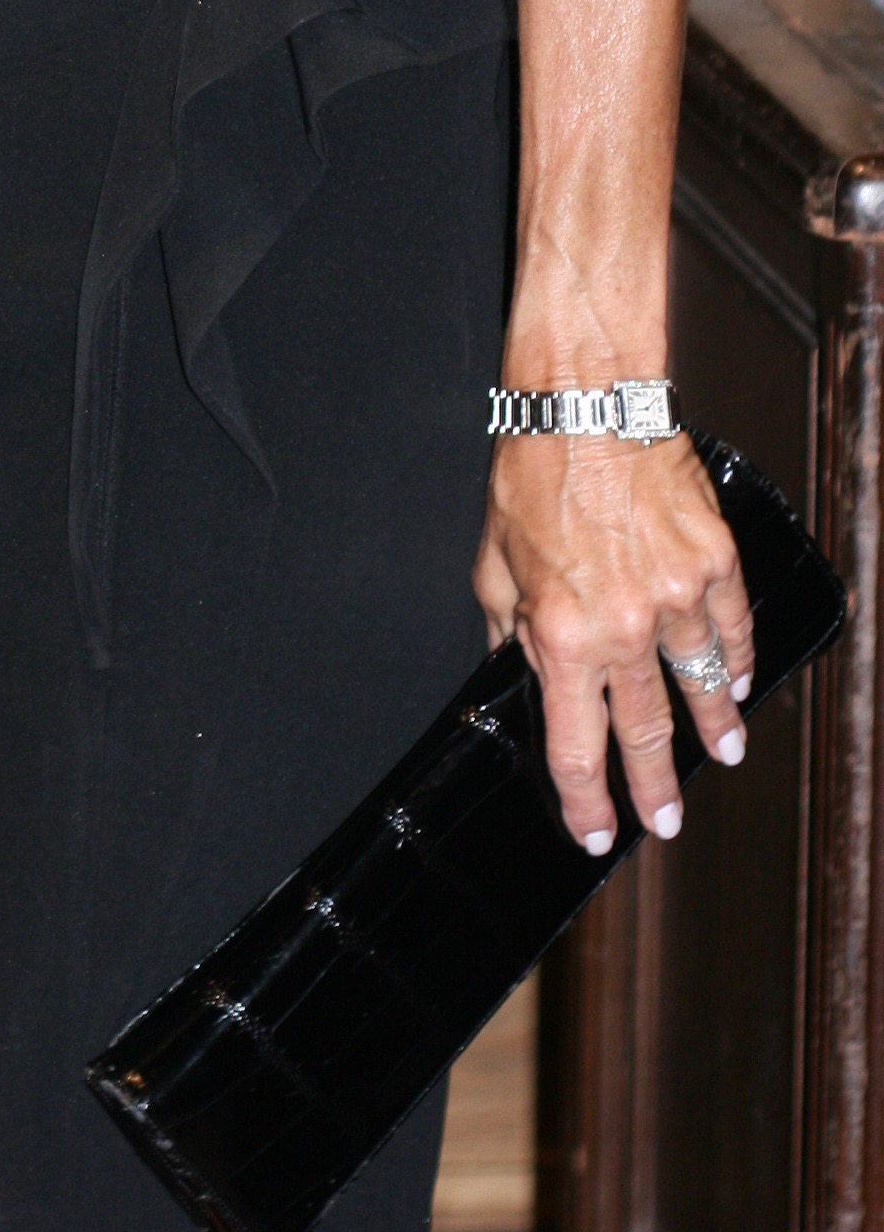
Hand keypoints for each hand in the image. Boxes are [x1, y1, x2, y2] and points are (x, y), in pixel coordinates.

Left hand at [474, 431, 752, 849]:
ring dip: (715, 730)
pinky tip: (739, 683)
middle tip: (665, 821)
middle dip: (654, 788)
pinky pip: (734, 632)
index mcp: (560, 635)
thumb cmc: (532, 473)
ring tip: (722, 756)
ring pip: (705, 688)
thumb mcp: (493, 564)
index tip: (594, 830)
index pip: (575, 745)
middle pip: (646, 733)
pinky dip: (739, 664)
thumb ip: (507, 630)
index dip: (585, 800)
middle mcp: (624, 627)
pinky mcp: (715, 562)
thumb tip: (515, 673)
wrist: (585, 401)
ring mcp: (678, 597)